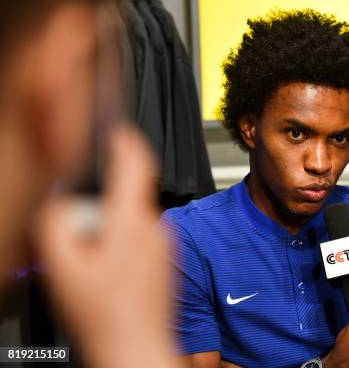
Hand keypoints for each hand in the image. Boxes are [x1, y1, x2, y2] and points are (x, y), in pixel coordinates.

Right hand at [37, 125, 178, 367]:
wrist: (136, 348)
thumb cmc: (104, 315)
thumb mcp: (63, 265)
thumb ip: (58, 221)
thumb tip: (65, 200)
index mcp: (131, 221)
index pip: (136, 161)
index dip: (123, 138)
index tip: (113, 129)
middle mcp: (154, 227)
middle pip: (126, 193)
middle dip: (101, 201)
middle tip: (78, 231)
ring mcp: (163, 243)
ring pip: (130, 217)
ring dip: (110, 226)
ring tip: (92, 261)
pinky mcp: (164, 258)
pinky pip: (139, 236)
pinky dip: (121, 242)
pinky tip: (107, 271)